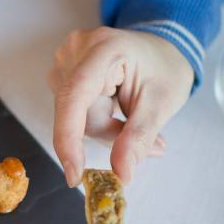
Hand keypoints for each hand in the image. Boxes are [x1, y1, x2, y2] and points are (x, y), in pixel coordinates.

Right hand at [48, 27, 193, 185]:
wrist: (159, 48)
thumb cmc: (163, 69)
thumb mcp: (162, 103)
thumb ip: (139, 137)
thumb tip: (121, 173)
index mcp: (104, 49)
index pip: (74, 97)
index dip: (68, 139)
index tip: (74, 175)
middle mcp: (75, 50)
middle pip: (76, 113)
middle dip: (107, 132)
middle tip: (150, 144)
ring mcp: (64, 60)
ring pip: (72, 116)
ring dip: (101, 127)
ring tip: (132, 117)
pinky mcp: (61, 72)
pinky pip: (71, 111)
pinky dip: (94, 120)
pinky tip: (115, 108)